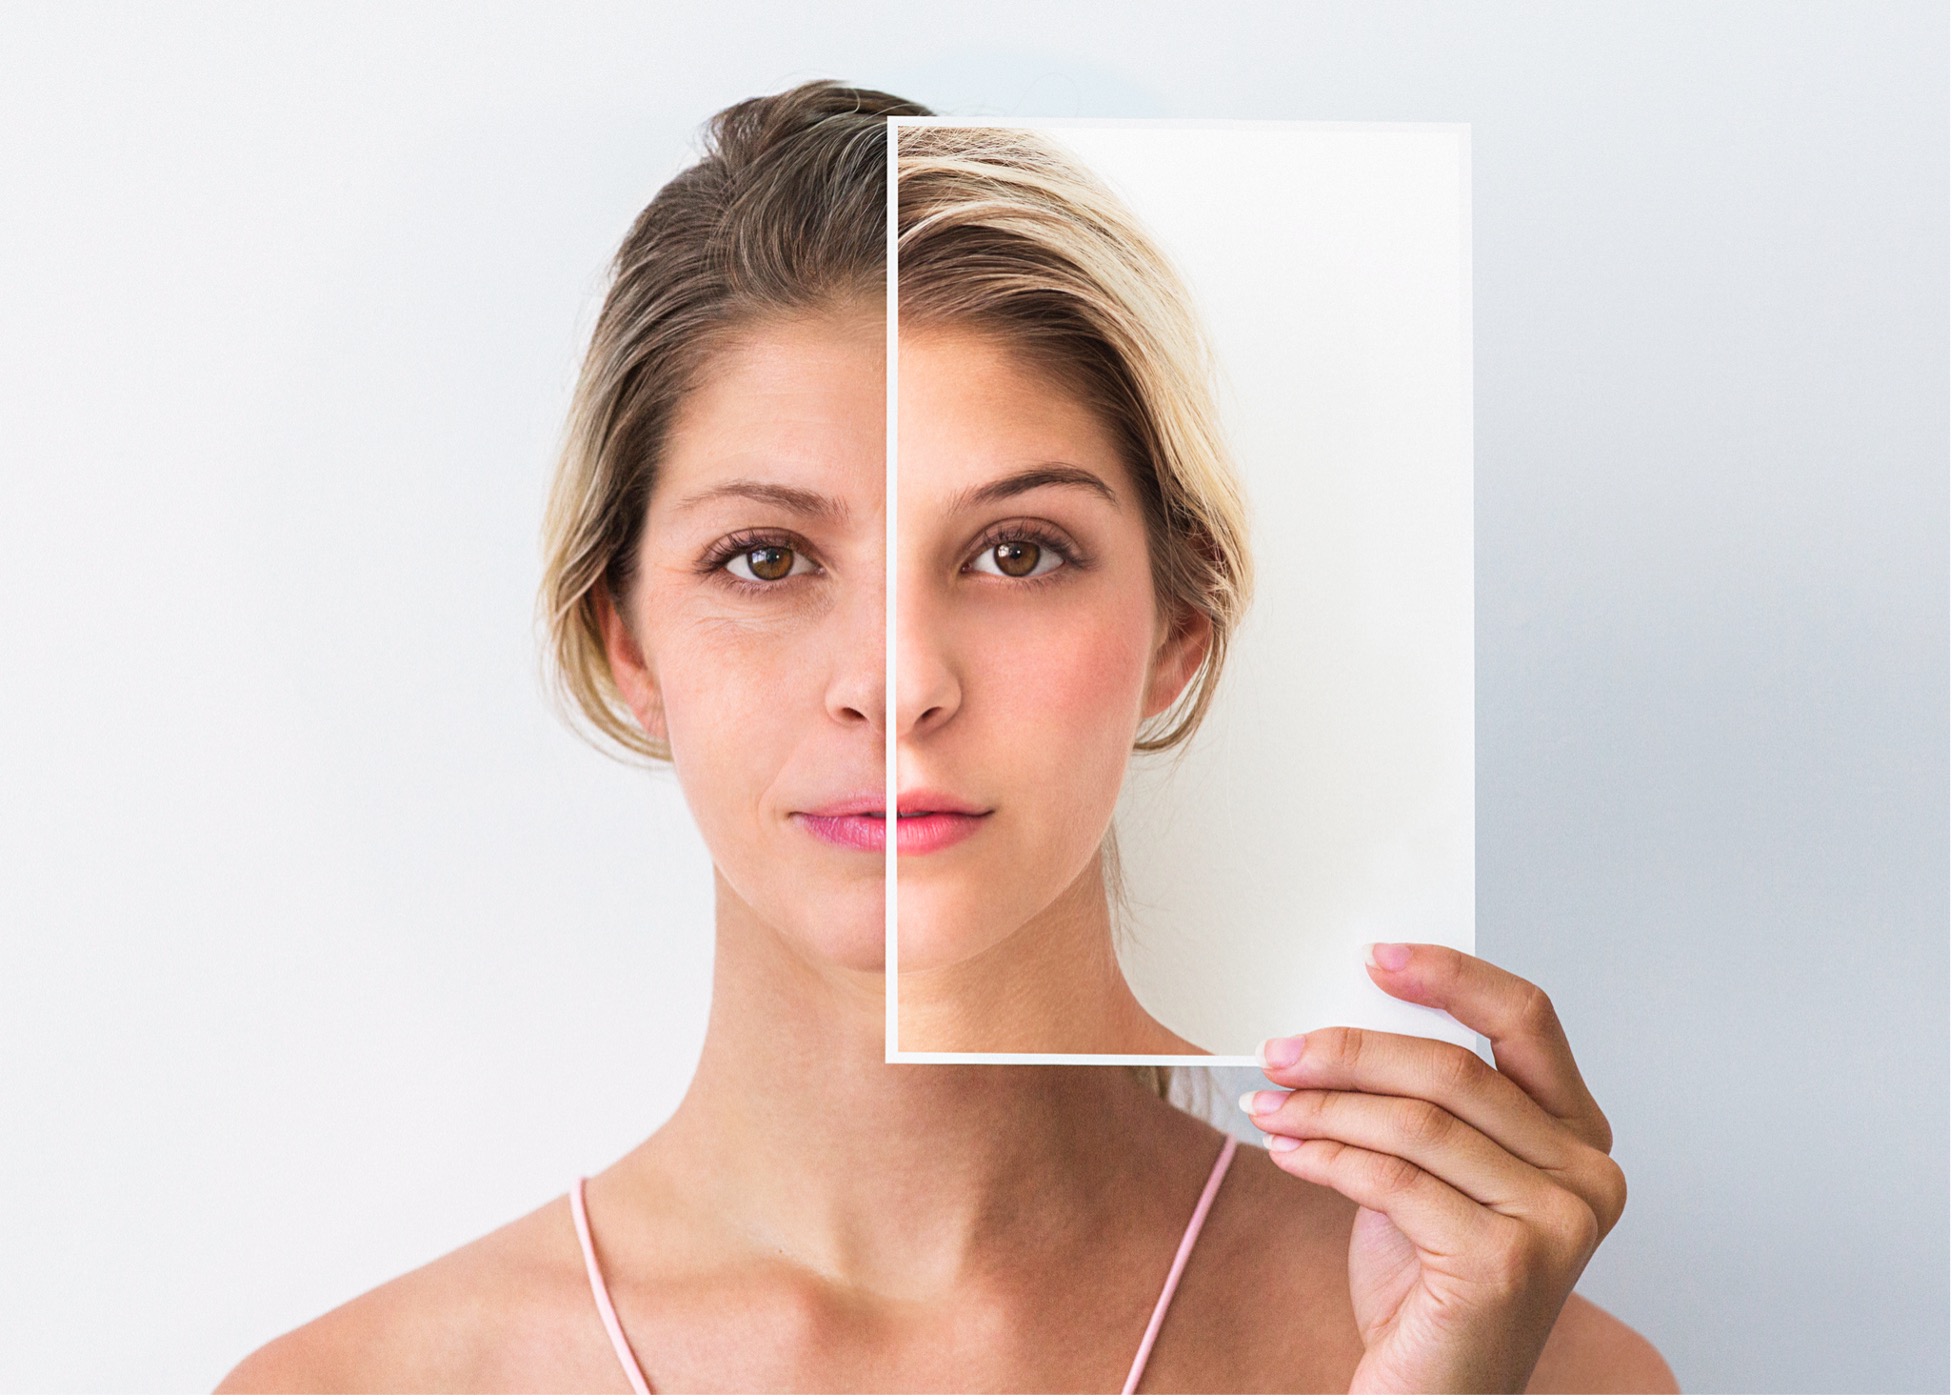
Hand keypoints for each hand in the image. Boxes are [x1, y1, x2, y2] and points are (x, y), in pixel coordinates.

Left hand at [1243, 943, 1624, 1392]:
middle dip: (1350, 1051)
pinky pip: (1392, 1180)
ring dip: (1324, 1105)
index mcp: (1578, 1137)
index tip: (1375, 957)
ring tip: (1269, 1103)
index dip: (1451, 976)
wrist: (1430, 1393)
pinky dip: (1325, 1157)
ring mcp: (1558, 1222)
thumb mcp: (1432, 1172)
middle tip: (1280, 1049)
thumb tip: (1341, 1023)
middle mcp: (1587, 1175)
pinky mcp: (1507, 1263)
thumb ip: (1422, 1103)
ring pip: (1416, 1122)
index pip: (1526, 1020)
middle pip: (1455, 1070)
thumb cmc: (1430, 1285)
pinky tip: (1288, 1151)